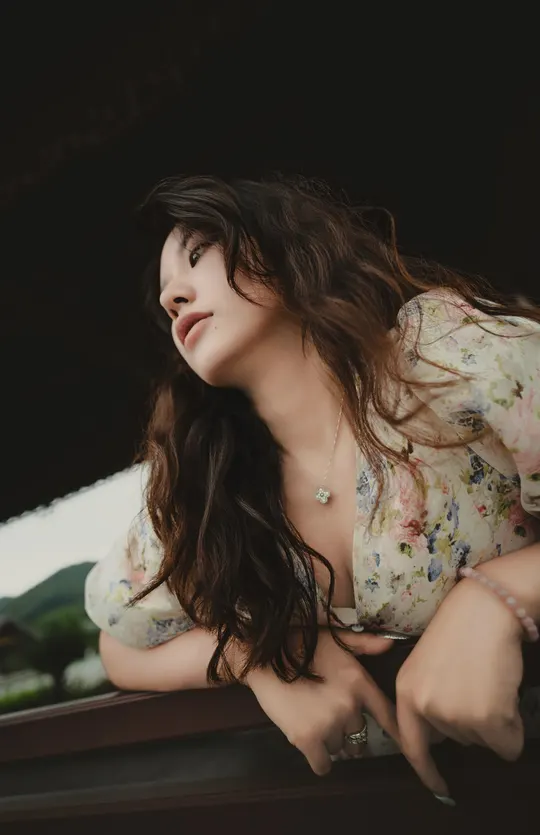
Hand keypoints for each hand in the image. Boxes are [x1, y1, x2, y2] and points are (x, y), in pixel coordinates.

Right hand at [245, 629, 399, 774]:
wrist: (262, 656)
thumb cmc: (300, 643)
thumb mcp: (335, 638)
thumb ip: (364, 644)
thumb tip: (390, 645)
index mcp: (359, 683)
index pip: (388, 717)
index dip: (400, 734)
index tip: (414, 750)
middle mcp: (349, 706)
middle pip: (359, 733)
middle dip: (347, 727)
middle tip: (327, 710)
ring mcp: (328, 724)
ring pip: (340, 748)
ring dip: (331, 740)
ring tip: (313, 717)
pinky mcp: (307, 740)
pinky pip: (323, 765)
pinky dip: (318, 760)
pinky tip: (309, 743)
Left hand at [396, 573, 523, 797]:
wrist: (486, 609)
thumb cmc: (462, 631)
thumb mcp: (427, 665)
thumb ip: (427, 699)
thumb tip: (440, 734)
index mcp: (406, 692)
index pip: (412, 745)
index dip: (427, 770)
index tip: (439, 786)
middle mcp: (425, 707)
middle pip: (459, 741)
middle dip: (473, 720)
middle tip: (476, 682)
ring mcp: (454, 714)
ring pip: (485, 742)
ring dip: (493, 719)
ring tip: (488, 680)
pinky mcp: (485, 719)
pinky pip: (507, 744)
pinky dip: (513, 726)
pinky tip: (504, 693)